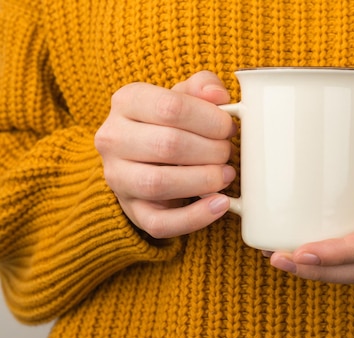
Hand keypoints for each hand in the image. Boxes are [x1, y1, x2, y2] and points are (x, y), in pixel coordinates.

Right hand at [95, 71, 235, 237]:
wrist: (145, 156)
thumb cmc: (172, 122)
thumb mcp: (185, 96)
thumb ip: (202, 87)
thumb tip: (217, 94)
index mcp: (127, 101)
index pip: (170, 107)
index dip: (209, 119)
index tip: (228, 127)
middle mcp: (113, 138)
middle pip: (167, 145)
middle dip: (210, 150)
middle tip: (228, 152)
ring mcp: (118, 177)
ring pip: (158, 184)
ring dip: (203, 180)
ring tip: (226, 175)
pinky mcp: (132, 211)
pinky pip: (160, 223)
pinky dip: (195, 217)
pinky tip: (220, 204)